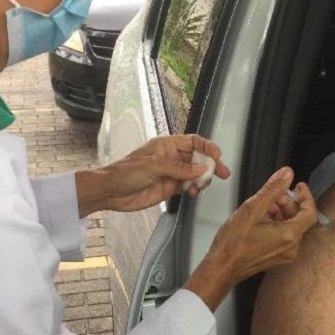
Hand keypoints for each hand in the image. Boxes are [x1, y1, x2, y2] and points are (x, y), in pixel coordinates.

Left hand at [101, 135, 230, 212]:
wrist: (111, 191)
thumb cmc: (124, 172)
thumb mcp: (153, 166)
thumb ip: (179, 168)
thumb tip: (200, 169)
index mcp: (167, 145)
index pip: (193, 142)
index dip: (207, 147)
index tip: (217, 155)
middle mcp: (171, 158)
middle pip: (198, 158)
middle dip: (211, 165)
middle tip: (223, 172)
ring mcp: (171, 173)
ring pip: (195, 174)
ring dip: (202, 180)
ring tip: (200, 186)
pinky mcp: (170, 187)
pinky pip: (188, 186)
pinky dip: (194, 189)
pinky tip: (192, 192)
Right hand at [184, 167, 317, 309]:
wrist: (222, 267)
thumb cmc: (234, 244)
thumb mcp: (252, 208)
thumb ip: (272, 189)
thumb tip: (286, 174)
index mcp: (289, 235)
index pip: (310, 212)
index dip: (306, 196)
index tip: (298, 187)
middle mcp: (291, 247)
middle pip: (299, 218)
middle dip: (288, 202)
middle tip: (273, 194)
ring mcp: (284, 254)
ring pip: (291, 226)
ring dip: (280, 212)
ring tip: (263, 205)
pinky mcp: (276, 257)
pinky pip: (283, 236)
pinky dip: (276, 223)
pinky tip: (261, 218)